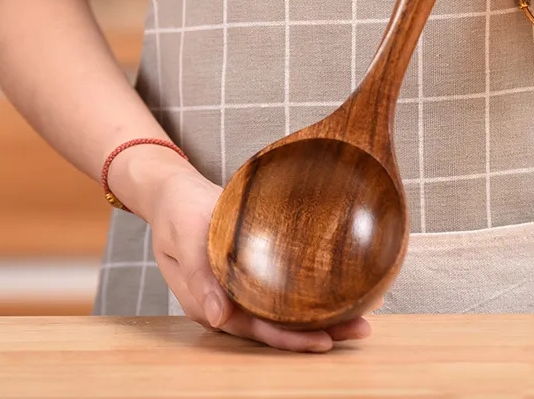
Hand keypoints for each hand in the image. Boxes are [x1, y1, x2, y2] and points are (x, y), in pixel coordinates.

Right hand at [145, 160, 374, 352]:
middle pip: (277, 325)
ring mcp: (239, 288)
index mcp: (210, 304)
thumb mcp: (183, 238)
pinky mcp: (249, 269)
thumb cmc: (177, 211)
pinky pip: (280, 288)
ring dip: (319, 315)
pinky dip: (306, 292)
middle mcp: (228, 302)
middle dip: (318, 332)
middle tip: (362, 328)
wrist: (172, 191)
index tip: (325, 341)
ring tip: (361, 315)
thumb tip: (219, 317)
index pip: (257, 330)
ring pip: (282, 310)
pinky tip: (335, 289)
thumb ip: (200, 276)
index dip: (291, 338)